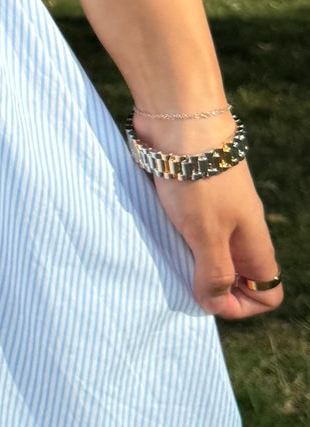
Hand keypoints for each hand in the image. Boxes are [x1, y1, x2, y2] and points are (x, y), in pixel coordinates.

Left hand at [135, 113, 282, 319]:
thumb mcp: (206, 235)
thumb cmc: (197, 179)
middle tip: (180, 277)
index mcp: (254, 244)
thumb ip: (214, 273)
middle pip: (239, 275)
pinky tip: (155, 230)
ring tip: (164, 255)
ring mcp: (219, 210)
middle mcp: (242, 229)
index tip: (208, 295)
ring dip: (189, 260)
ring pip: (212, 250)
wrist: (182, 120)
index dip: (242, 306)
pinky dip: (176, 235)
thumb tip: (215, 304)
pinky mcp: (194, 193)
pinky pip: (190, 227)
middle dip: (211, 286)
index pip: (269, 292)